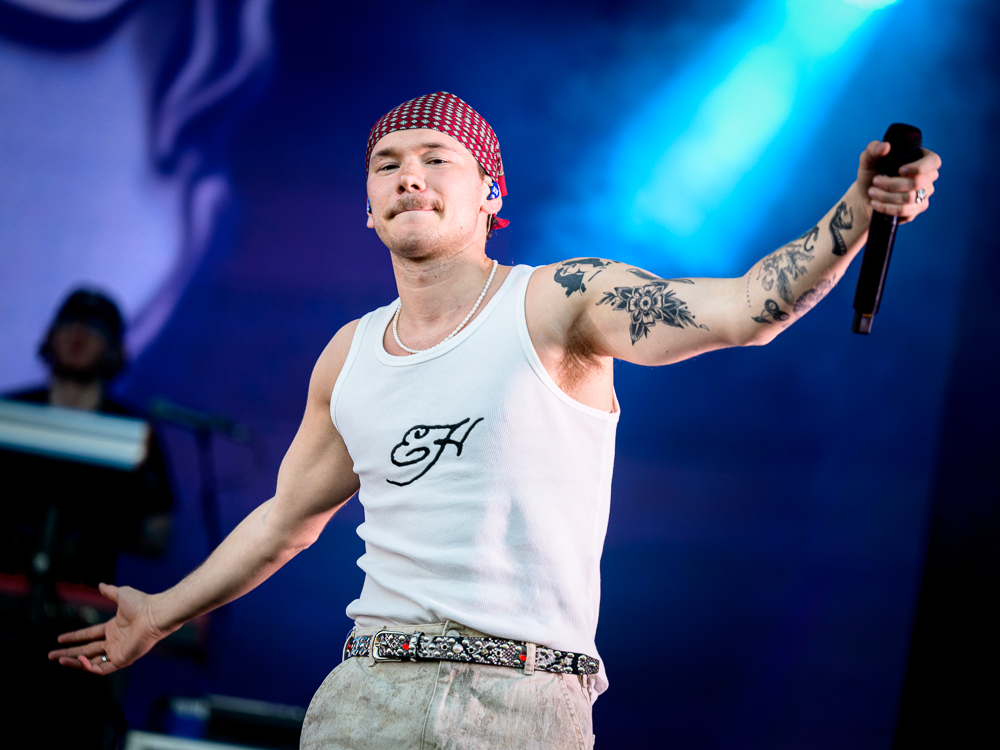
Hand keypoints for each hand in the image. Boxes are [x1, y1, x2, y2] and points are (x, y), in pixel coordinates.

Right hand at [47, 582, 166, 675]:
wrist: (154, 614)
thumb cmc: (142, 603)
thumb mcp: (121, 594)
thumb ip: (110, 591)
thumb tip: (100, 584)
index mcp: (113, 628)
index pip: (89, 635)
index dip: (74, 637)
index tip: (59, 639)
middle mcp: (114, 642)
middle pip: (86, 650)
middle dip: (68, 653)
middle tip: (51, 655)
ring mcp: (118, 652)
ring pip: (91, 662)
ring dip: (74, 662)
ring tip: (59, 660)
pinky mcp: (122, 660)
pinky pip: (102, 669)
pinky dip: (89, 667)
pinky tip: (78, 661)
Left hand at [857, 140, 940, 223]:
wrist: (865, 197)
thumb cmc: (870, 175)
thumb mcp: (867, 161)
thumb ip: (872, 149)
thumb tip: (885, 146)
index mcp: (921, 160)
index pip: (934, 161)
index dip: (920, 167)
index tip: (900, 170)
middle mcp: (927, 177)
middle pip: (917, 182)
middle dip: (892, 184)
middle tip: (875, 181)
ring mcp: (924, 194)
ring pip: (909, 198)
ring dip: (886, 196)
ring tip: (872, 192)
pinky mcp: (916, 210)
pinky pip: (906, 211)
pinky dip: (887, 208)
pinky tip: (875, 204)